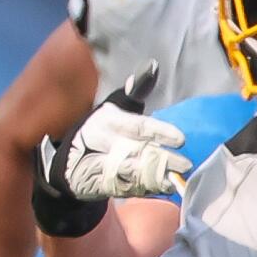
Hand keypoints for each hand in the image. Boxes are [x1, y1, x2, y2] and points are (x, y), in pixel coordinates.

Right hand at [41, 62, 190, 200]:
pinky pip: (129, 188)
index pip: (139, 126)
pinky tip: (164, 188)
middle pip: (140, 151)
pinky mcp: (104, 185)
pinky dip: (147, 189)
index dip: (160, 133)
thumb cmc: (102, 129)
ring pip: (135, 172)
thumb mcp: (116, 106)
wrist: (70, 162)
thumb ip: (135, 91)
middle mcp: (106, 142)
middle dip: (164, 159)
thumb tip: (152, 67)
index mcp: (110, 120)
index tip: (181, 139)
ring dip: (158, 177)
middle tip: (186, 165)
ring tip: (176, 179)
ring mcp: (104, 165)